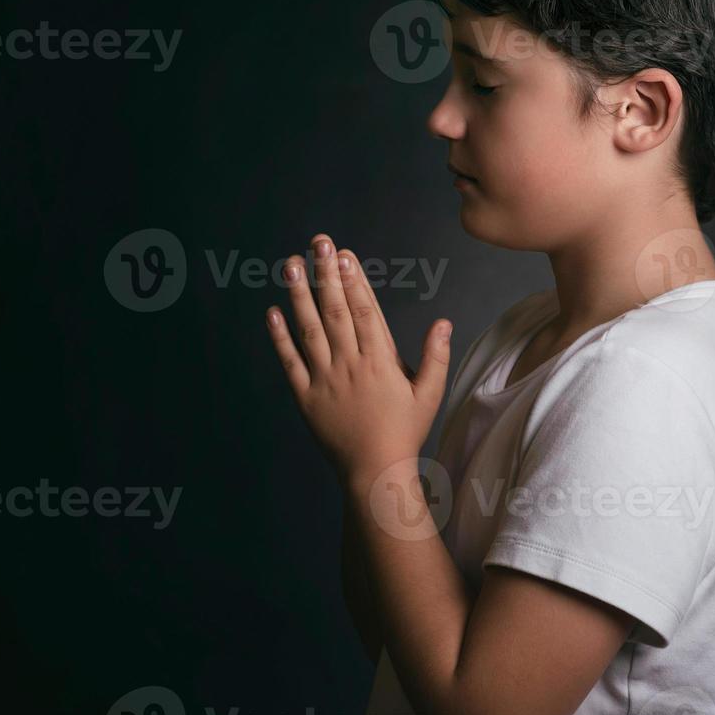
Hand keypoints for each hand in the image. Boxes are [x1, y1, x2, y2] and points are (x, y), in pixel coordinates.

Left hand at [265, 234, 451, 490]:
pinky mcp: (305, 396)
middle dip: (327, 273)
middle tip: (319, 242)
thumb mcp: (430, 394)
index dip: (354, 279)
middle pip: (336, 310)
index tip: (345, 254)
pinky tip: (272, 311)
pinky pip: (290, 361)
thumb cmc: (405, 432)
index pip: (365, 310)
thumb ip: (436, 356)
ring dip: (299, 294)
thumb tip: (443, 321)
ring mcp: (324, 379)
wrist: (374, 471)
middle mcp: (349, 364)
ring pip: (309, 329)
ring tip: (291, 265)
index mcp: (380, 361)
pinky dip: (279, 337)